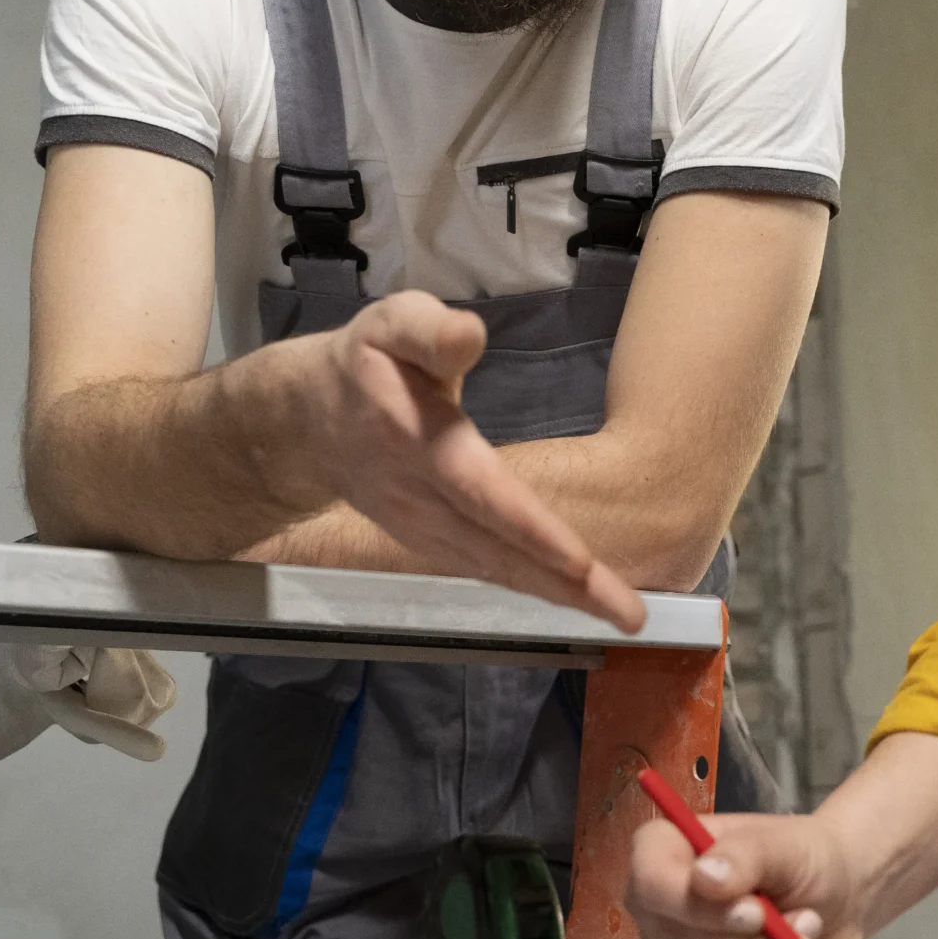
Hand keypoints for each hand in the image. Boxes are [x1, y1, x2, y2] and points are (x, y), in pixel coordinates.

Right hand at [304, 290, 644, 630]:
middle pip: (499, 549)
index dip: (530, 529)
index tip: (580, 562)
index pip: (481, 493)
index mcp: (418, 442)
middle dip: (567, 584)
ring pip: (496, 568)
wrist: (305, 420)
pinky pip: (487, 568)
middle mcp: (422, 499)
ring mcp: (424, 529)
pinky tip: (579, 599)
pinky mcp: (429, 542)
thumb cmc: (365, 361)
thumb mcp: (390, 323)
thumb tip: (470, 335)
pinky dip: (534, 588)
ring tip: (623, 614)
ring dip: (560, 596)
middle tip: (632, 614)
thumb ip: (430, 331)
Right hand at [627, 811, 865, 938]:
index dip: (697, 907)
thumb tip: (704, 878)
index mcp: (663, 849)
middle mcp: (656, 904)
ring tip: (802, 935)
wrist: (837, 900)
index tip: (756, 913)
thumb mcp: (786, 845)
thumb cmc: (804, 858)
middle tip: (800, 923)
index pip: (651, 883)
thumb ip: (746, 855)